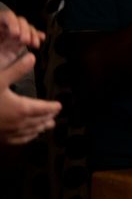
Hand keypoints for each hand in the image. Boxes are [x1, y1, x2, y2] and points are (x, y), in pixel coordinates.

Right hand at [0, 10, 58, 145]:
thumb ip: (16, 70)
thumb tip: (32, 57)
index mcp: (21, 108)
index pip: (42, 108)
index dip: (52, 107)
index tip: (59, 106)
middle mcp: (18, 123)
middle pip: (38, 121)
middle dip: (48, 117)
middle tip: (55, 115)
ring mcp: (9, 133)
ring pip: (30, 131)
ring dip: (40, 128)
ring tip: (47, 126)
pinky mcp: (0, 138)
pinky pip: (18, 140)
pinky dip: (27, 137)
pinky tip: (28, 136)